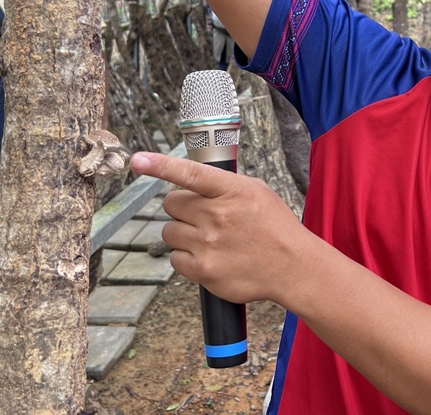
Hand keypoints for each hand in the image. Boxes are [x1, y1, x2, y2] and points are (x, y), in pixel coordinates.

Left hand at [130, 151, 311, 303]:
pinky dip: (187, 258)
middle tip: (201, 216)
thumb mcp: (256, 192)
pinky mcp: (203, 271)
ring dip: (183, 234)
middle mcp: (217, 216)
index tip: (138, 160)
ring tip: (208, 239)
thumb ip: (224, 184)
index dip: (160, 165)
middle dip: (181, 209)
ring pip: (170, 232)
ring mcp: (208, 245)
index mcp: (231, 191)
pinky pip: (175, 259)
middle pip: (171, 204)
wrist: (292, 266)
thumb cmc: (274, 227)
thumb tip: (194, 180)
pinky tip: (208, 257)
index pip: (190, 174)